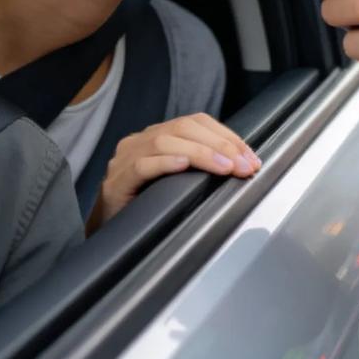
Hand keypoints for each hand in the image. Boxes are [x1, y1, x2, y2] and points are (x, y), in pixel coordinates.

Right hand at [89, 112, 260, 229]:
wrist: (108, 235)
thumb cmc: (147, 206)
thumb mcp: (177, 181)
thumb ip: (200, 166)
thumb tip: (241, 165)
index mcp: (159, 136)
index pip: (198, 123)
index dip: (227, 137)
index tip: (251, 158)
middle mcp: (141, 141)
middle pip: (185, 128)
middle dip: (221, 145)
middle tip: (244, 166)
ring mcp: (125, 158)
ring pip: (165, 141)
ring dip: (201, 153)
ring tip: (225, 168)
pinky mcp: (116, 182)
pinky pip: (141, 165)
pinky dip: (165, 163)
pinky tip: (183, 166)